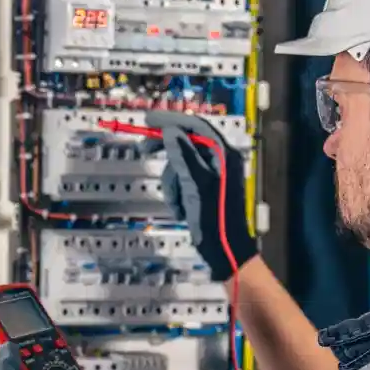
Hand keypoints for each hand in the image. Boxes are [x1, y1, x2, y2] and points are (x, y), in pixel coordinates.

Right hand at [144, 110, 257, 281]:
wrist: (224, 250)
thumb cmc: (216, 219)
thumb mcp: (196, 184)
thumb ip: (183, 155)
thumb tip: (171, 132)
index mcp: (223, 155)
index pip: (196, 127)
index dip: (171, 120)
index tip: (149, 120)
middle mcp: (219, 161)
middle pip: (186, 143)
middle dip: (166, 151)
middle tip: (145, 148)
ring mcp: (211, 176)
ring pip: (179, 165)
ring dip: (172, 183)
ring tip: (178, 202)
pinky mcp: (203, 189)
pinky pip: (182, 182)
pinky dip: (177, 194)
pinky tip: (182, 209)